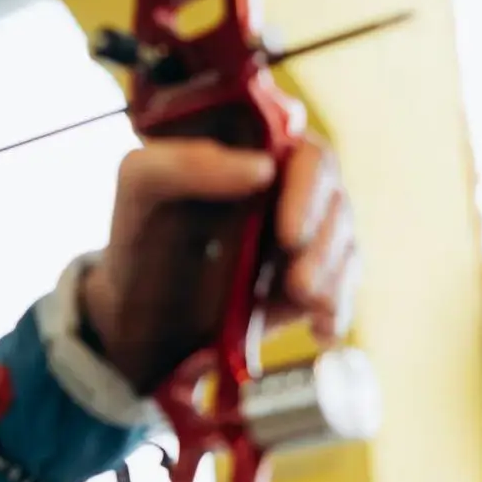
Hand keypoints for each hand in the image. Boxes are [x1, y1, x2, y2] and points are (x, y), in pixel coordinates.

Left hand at [82, 133, 357, 385]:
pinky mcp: (310, 277)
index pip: (306, 153)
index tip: (290, 232)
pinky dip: (337, 308)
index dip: (309, 186)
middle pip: (334, 200)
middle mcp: (291, 187)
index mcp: (258, 151)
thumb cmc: (140, 232)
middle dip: (323, 241)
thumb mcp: (141, 185)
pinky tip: (322, 329)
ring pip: (343, 243)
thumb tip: (262, 168)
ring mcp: (305, 233)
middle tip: (297, 281)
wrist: (138, 309)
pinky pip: (341, 287)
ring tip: (301, 299)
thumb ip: (184, 162)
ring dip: (330, 275)